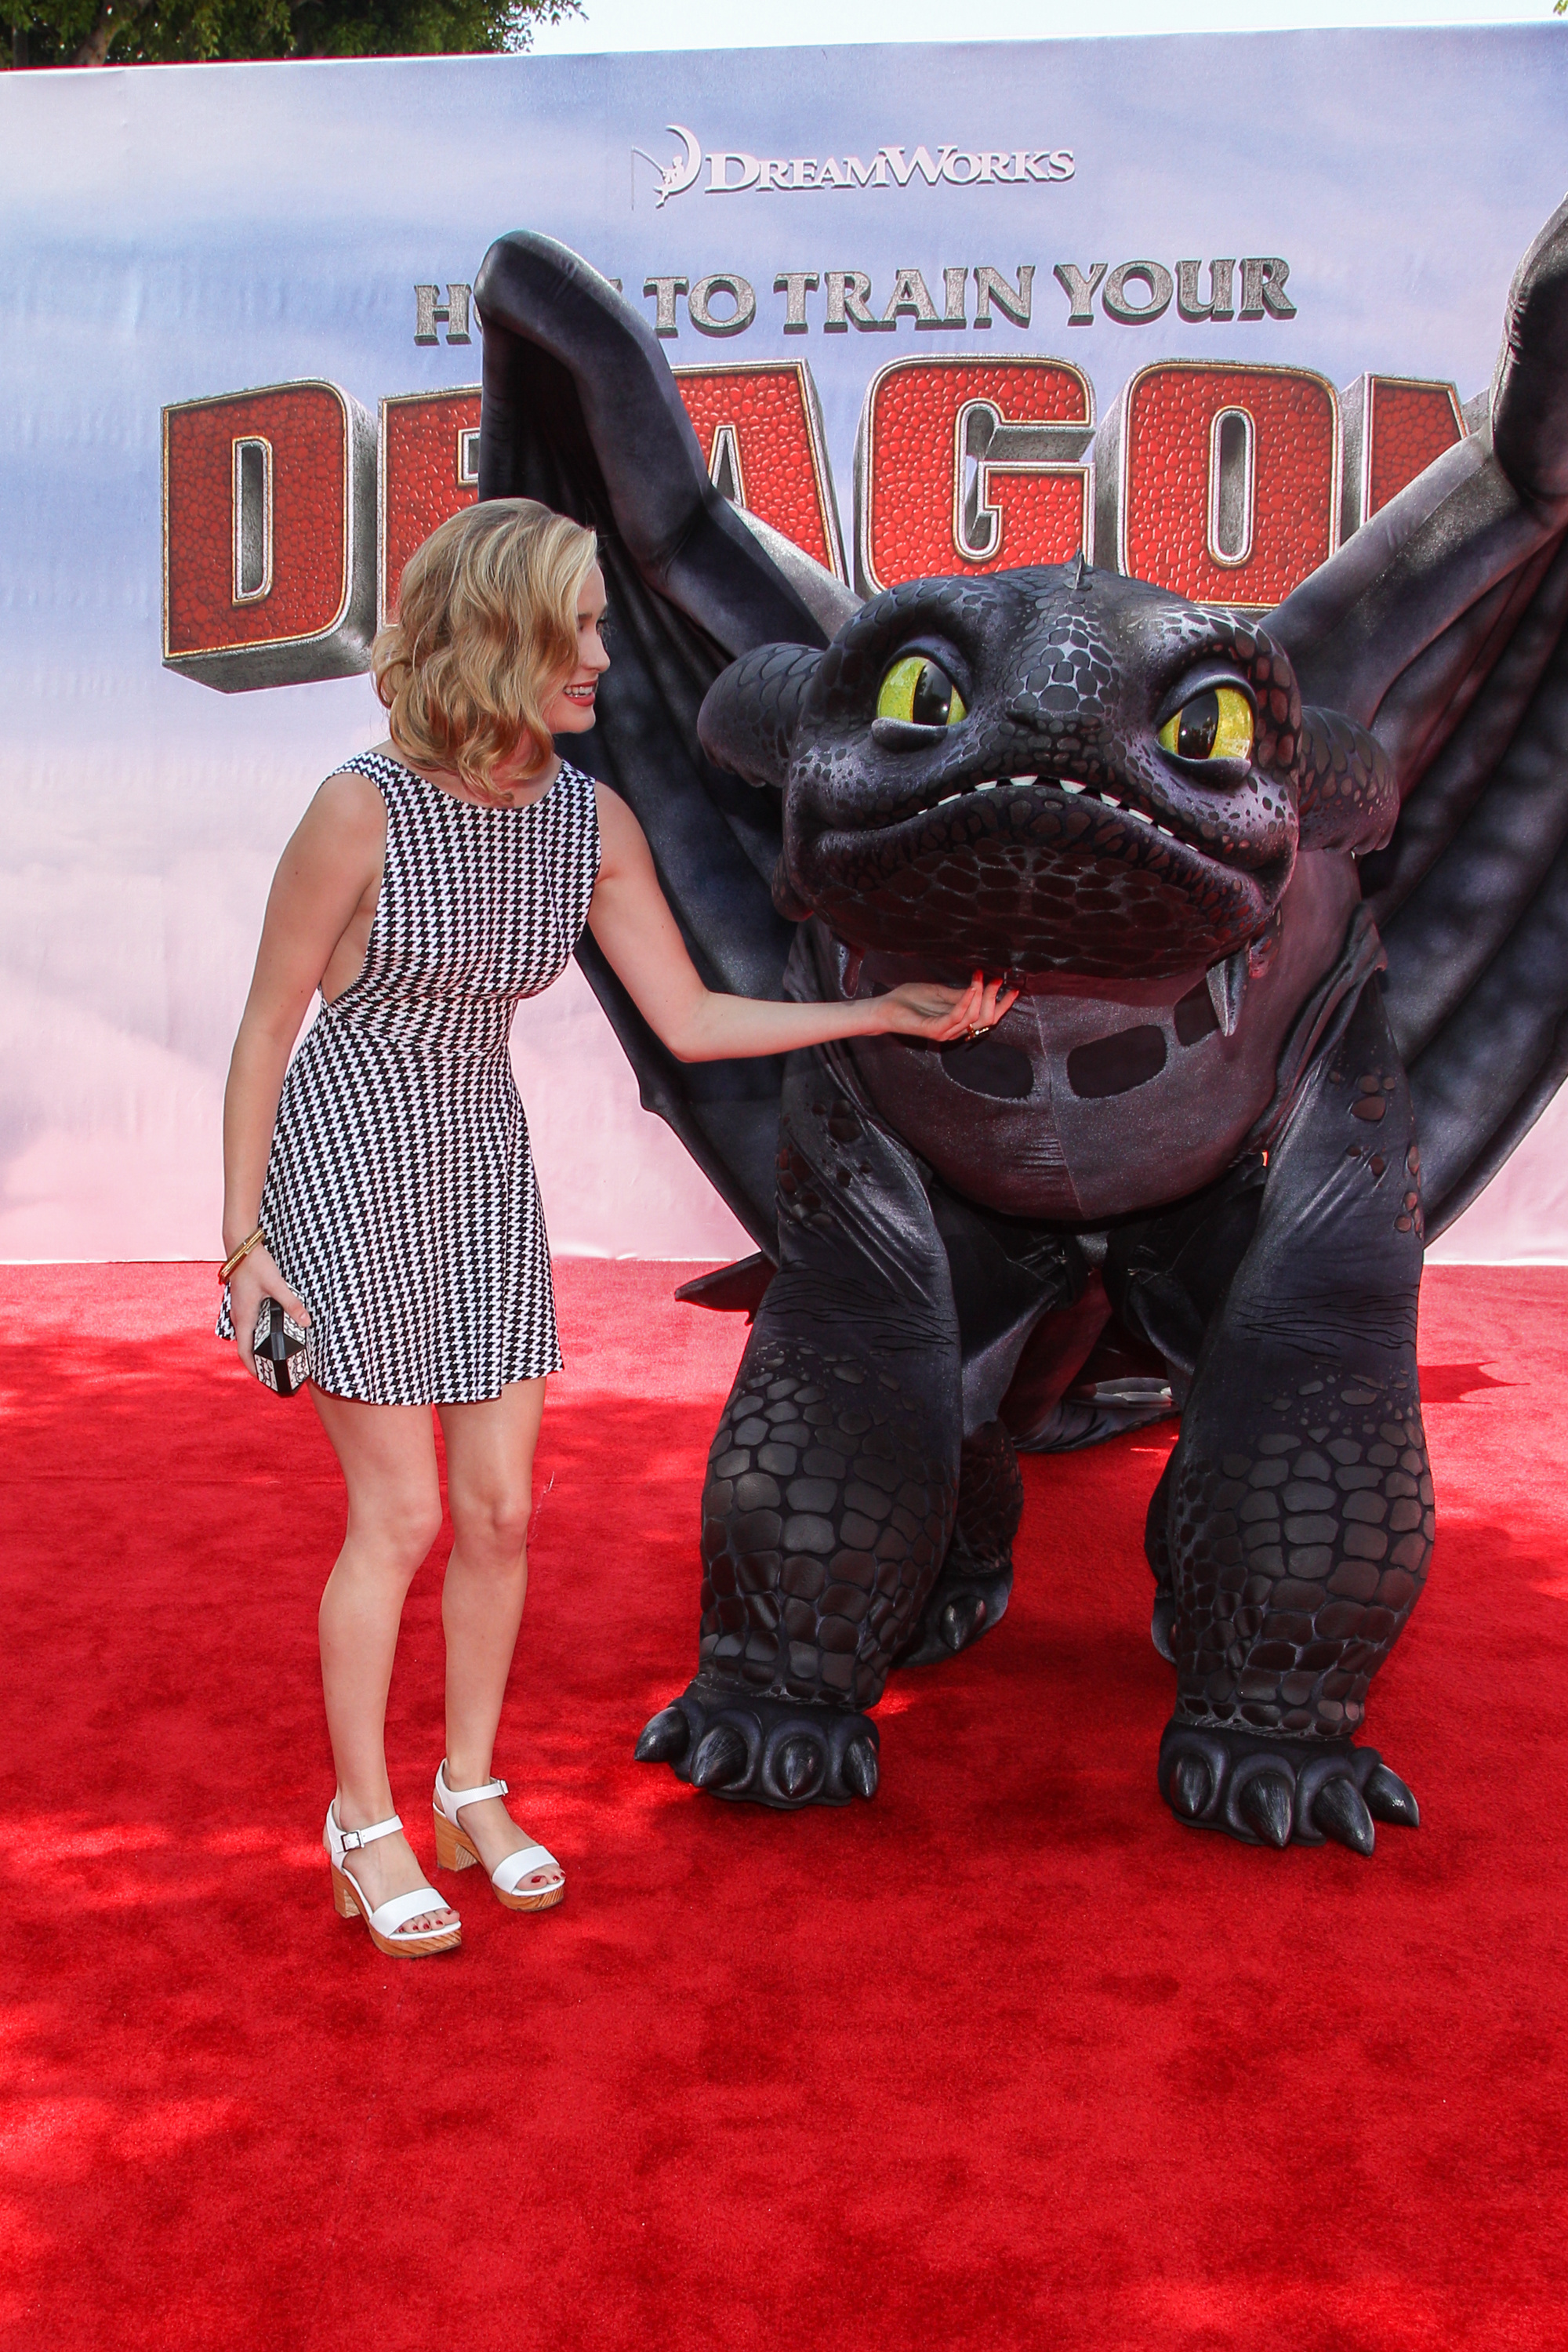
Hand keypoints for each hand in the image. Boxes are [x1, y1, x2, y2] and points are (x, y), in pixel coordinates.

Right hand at [227, 1243, 309, 1383]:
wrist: (241, 1246)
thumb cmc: (255, 1264)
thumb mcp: (276, 1284)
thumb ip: (291, 1303)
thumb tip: (306, 1322)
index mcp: (243, 1317)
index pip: (244, 1352)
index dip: (253, 1368)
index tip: (265, 1378)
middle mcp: (239, 1316)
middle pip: (246, 1346)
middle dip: (259, 1360)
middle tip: (275, 1369)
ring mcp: (240, 1310)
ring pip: (248, 1335)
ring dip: (259, 1346)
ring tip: (276, 1353)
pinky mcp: (244, 1302)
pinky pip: (250, 1324)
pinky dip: (259, 1332)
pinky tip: (274, 1330)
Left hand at [875, 970, 1019, 1044]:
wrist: (886, 1008)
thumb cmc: (911, 1000)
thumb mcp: (941, 993)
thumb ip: (961, 994)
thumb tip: (983, 986)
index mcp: (959, 1022)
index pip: (988, 1017)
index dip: (1003, 1004)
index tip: (1013, 988)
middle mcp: (955, 1030)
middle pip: (986, 1019)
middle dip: (995, 998)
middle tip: (998, 980)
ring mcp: (945, 1032)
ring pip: (974, 1018)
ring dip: (981, 995)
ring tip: (983, 978)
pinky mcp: (934, 1030)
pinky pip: (956, 1016)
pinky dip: (966, 1001)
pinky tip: (971, 987)